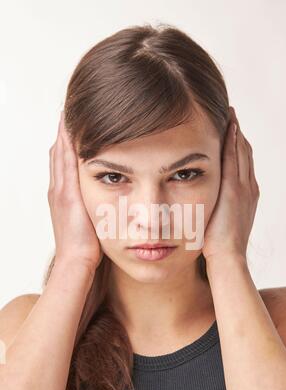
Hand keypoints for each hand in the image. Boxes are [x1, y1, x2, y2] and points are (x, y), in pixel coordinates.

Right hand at [48, 110, 102, 271]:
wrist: (77, 262)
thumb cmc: (86, 249)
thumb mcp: (90, 224)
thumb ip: (93, 210)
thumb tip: (108, 201)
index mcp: (63, 197)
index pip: (62, 164)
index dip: (66, 145)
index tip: (72, 127)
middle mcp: (58, 190)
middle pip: (58, 155)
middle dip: (63, 134)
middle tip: (67, 112)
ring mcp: (61, 192)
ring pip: (59, 155)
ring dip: (63, 134)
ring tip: (67, 113)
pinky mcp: (67, 195)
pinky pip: (65, 163)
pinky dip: (66, 145)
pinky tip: (70, 129)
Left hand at [202, 106, 259, 262]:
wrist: (228, 258)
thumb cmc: (219, 245)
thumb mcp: (220, 221)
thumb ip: (216, 206)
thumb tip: (203, 199)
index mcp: (247, 194)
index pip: (243, 162)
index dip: (238, 145)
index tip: (230, 130)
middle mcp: (249, 187)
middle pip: (245, 152)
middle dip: (238, 133)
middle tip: (231, 115)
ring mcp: (243, 188)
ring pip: (242, 152)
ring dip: (236, 132)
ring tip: (230, 114)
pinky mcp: (234, 190)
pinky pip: (234, 160)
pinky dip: (232, 142)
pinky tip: (228, 127)